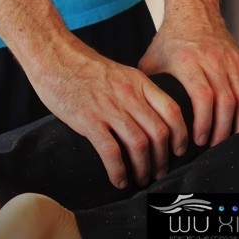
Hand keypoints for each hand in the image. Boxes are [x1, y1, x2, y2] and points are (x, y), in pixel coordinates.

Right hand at [26, 38, 187, 188]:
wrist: (57, 57)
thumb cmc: (86, 67)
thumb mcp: (121, 73)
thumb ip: (136, 91)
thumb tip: (148, 115)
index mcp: (140, 82)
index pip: (172, 110)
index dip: (180, 134)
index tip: (180, 150)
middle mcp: (130, 95)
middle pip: (159, 131)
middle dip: (163, 158)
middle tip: (161, 172)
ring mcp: (110, 108)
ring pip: (139, 144)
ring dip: (144, 168)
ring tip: (142, 180)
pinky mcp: (89, 120)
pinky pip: (111, 151)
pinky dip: (119, 170)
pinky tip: (120, 181)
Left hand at [138, 18, 238, 147]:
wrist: (195, 11)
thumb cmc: (171, 38)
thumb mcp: (152, 59)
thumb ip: (147, 86)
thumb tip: (139, 117)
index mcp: (189, 62)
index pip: (204, 97)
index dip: (204, 123)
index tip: (199, 141)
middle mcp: (214, 61)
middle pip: (226, 101)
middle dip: (222, 130)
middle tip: (214, 147)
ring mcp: (232, 61)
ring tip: (232, 142)